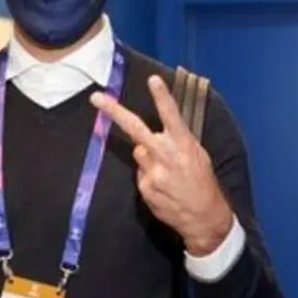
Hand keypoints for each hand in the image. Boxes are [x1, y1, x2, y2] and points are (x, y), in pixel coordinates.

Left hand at [91, 75, 232, 254]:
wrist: (203, 217)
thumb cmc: (202, 182)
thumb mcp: (198, 155)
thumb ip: (178, 140)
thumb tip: (160, 133)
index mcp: (183, 143)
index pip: (171, 114)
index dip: (162, 96)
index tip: (153, 79)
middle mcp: (165, 155)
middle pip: (135, 128)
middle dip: (113, 111)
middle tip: (95, 98)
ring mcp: (153, 172)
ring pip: (138, 153)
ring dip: (147, 156)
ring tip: (166, 171)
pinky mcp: (145, 187)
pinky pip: (140, 173)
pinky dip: (148, 176)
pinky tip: (162, 185)